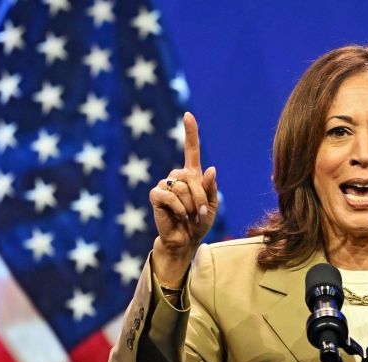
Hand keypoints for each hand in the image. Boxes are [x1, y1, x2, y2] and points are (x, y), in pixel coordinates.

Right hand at [149, 112, 218, 285]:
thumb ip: (211, 189)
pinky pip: (170, 197)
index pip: (191, 150)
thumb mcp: (211, 206)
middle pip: (191, 177)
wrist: (185, 240)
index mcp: (192, 176)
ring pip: (182, 188)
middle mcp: (177, 176)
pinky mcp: (156, 195)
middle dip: (200, 197)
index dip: (190, 132)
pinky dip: (179, 209)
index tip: (188, 115)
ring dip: (190, 206)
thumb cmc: (199, 223)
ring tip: (189, 216)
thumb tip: (211, 169)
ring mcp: (165, 185)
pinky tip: (178, 216)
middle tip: (200, 213)